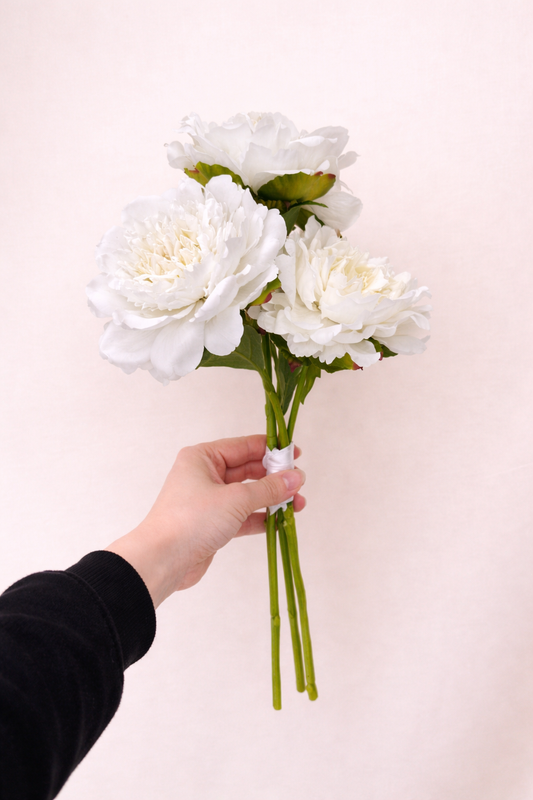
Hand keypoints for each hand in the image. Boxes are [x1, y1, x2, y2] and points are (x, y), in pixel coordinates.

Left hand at [106, 435, 305, 607]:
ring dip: (271, 499)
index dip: (271, 450)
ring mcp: (208, 501)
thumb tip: (296, 478)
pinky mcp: (212, 525)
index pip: (243, 446)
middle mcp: (204, 475)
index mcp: (202, 458)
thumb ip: (269, 488)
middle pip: (247, 470)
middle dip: (275, 477)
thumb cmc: (191, 520)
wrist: (163, 560)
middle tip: (300, 483)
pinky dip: (260, 518)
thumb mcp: (236, 499)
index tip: (295, 454)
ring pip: (247, 495)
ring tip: (298, 504)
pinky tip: (280, 521)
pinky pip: (242, 516)